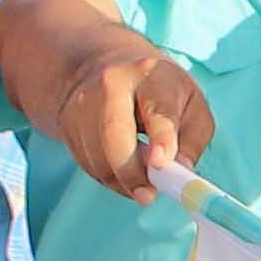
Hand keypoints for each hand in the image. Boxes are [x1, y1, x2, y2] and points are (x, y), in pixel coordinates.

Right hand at [55, 29, 215, 200]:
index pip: (157, 109)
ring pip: (96, 154)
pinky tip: (122, 169)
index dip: (161, 137)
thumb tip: (180, 172)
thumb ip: (193, 139)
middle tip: (147, 196)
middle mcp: (112, 83)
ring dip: (120, 179)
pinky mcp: (67, 121)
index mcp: (152, 75)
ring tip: (141, 176)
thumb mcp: (191, 104)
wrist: (106, 64)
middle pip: (113, 131)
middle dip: (129, 170)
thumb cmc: (160, 91)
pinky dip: (107, 177)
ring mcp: (84, 101)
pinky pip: (86, 163)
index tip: (162, 163)